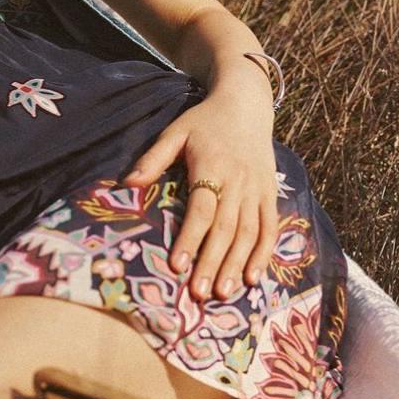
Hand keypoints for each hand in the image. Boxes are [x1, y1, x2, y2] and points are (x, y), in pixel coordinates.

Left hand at [122, 93, 279, 298]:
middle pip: (225, 228)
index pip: (201, 209)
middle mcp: (238, 181)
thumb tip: (128, 184)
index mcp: (212, 166)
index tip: (177, 266)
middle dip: (212, 262)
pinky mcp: (271, 194)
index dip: (190, 239)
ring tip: (222, 292)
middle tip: (198, 293)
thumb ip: (154, 159)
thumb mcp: (175, 132)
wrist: (246, 104)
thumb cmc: (204, 121)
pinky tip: (252, 277)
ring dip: (236, 265)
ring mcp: (258, 190)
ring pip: (249, 233)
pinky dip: (264, 254)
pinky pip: (270, 228)